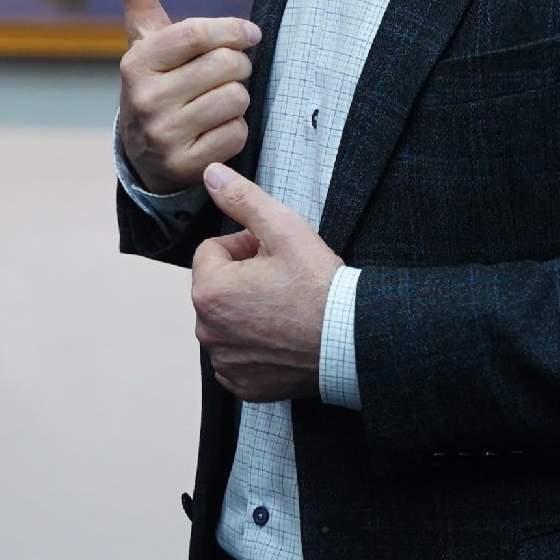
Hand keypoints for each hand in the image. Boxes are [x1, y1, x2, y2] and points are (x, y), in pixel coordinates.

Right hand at [111, 0, 259, 194]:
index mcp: (136, 61)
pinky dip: (235, 131)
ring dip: (238, 99)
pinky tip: (214, 131)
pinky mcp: (185, 166)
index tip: (249, 34)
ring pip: (237, 99)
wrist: (143, 153)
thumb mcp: (144, 35)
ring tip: (215, 101)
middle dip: (236, 67)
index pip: (199, 34)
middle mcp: (145, 99)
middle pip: (228, 66)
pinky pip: (237, 134)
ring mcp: (163, 135)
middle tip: (222, 75)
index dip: (233, 31)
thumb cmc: (156, 78)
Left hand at [191, 164, 340, 402]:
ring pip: (227, 320)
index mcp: (209, 290)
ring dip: (247, 311)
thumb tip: (210, 174)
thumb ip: (242, 198)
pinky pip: (237, 356)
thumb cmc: (320, 287)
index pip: (212, 252)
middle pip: (217, 287)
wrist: (351, 341)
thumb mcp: (284, 229)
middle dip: (243, 279)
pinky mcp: (242, 384)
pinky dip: (254, 346)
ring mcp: (224, 361)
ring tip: (285, 308)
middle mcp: (207, 330)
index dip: (244, 247)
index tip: (273, 256)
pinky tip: (282, 337)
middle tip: (282, 281)